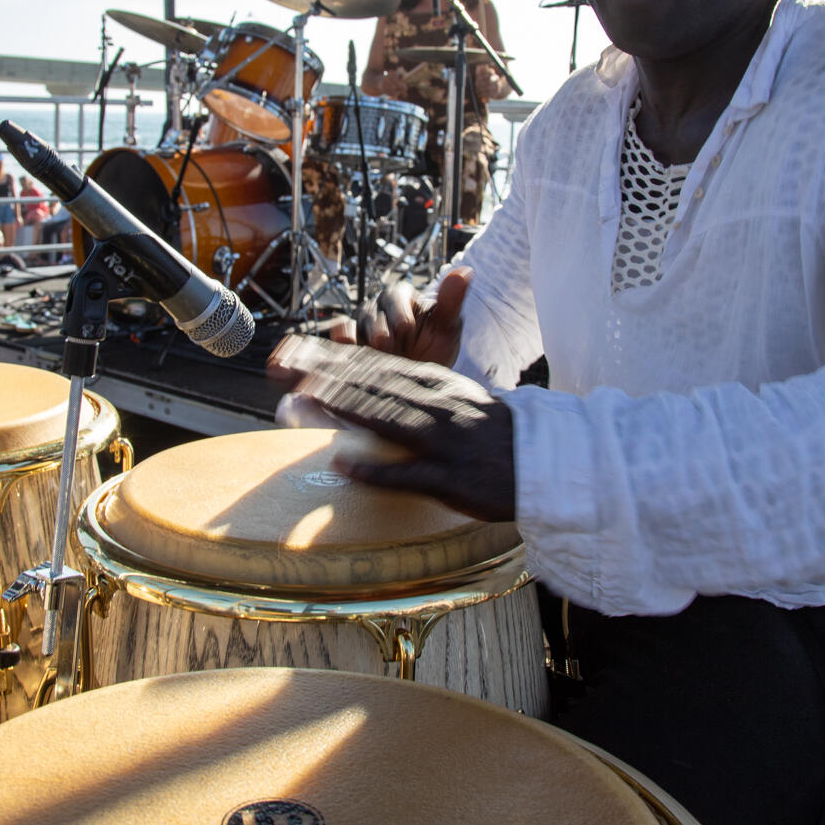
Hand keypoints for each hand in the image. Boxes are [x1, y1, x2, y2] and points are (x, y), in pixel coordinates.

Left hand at [269, 334, 514, 521]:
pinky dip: (376, 469)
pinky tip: (343, 465)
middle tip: (281, 364)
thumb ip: (413, 387)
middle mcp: (434, 405)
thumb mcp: (455, 397)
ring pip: (385, 418)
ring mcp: (442, 441)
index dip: (331, 355)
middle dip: (323, 372)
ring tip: (302, 398)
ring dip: (342, 407)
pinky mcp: (451, 477)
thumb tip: (370, 379)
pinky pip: (409, 473)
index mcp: (434, 384)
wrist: (542, 462)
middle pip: (371, 384)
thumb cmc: (491, 432)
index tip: (294, 348)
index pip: (375, 364)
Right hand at [330, 266, 470, 365]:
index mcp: (402, 298)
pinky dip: (342, 342)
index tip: (406, 326)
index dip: (399, 310)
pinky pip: (342, 339)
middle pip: (373, 312)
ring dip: (360, 338)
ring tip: (370, 351)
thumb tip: (465, 271)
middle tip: (385, 343)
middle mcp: (379, 308)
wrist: (420, 381)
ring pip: (356, 326)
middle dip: (379, 327)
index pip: (396, 296)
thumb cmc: (435, 348)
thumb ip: (451, 300)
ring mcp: (362, 326)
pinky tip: (344, 349)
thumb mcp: (447, 327)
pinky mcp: (350, 344)